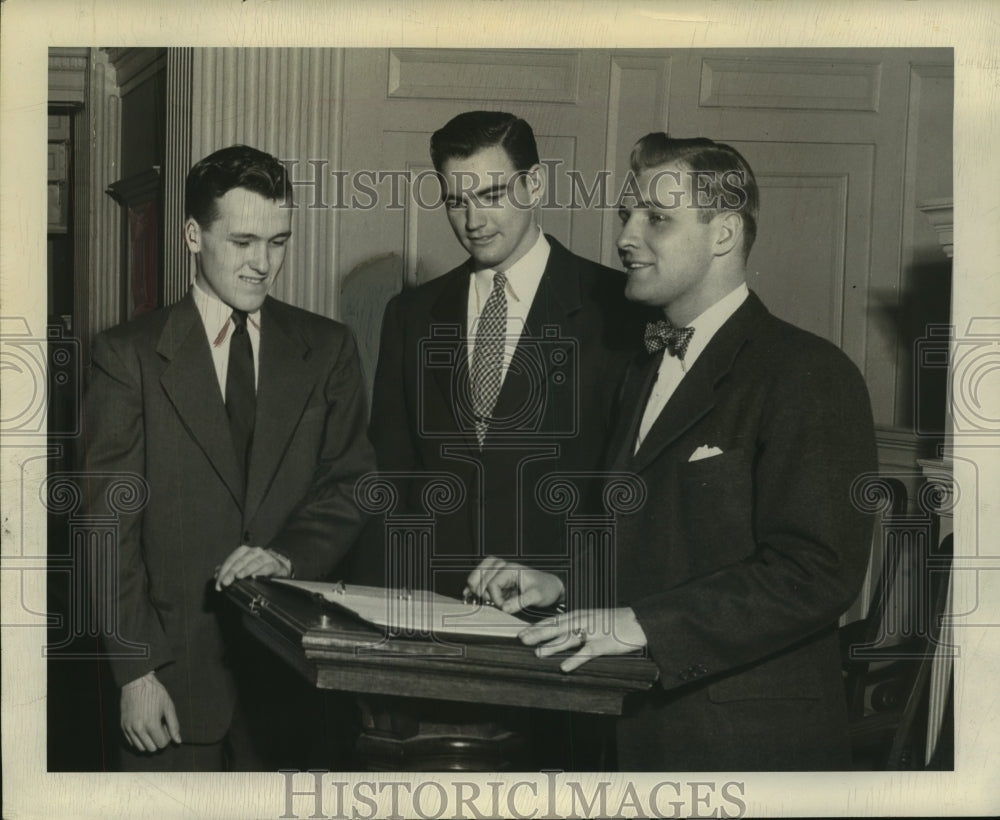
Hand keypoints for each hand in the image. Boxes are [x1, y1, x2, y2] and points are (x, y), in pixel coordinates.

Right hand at [120, 671, 181, 750]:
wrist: (136, 682)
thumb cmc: (155, 693)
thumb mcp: (168, 706)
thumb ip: (174, 725)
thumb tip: (178, 741)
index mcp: (151, 724)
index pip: (162, 744)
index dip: (167, 737)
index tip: (166, 726)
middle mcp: (138, 729)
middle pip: (151, 749)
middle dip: (158, 740)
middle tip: (159, 727)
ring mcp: (129, 728)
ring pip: (141, 748)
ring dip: (148, 741)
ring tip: (151, 727)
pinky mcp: (123, 726)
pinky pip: (131, 742)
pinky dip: (139, 739)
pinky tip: (143, 727)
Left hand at [215, 545, 290, 590]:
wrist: (276, 564)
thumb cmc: (255, 565)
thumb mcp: (241, 565)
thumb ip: (228, 569)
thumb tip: (216, 574)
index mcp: (243, 551)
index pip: (231, 560)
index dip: (223, 572)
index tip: (218, 583)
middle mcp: (254, 551)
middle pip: (240, 561)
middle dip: (231, 572)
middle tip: (225, 582)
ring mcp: (264, 557)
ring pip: (253, 563)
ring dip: (245, 570)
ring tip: (238, 577)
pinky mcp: (273, 564)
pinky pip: (266, 568)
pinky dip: (260, 572)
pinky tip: (254, 577)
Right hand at [463, 557, 563, 613]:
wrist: (551, 586)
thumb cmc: (545, 588)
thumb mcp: (536, 596)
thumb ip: (520, 602)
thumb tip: (504, 608)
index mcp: (511, 569)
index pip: (493, 584)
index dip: (495, 598)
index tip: (502, 607)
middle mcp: (503, 566)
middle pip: (481, 577)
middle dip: (482, 593)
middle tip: (489, 603)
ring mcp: (499, 570)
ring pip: (478, 574)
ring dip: (475, 587)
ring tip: (476, 598)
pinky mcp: (498, 576)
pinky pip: (480, 576)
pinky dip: (474, 585)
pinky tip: (469, 593)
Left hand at [519, 607, 647, 671]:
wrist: (638, 621)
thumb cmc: (615, 622)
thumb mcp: (593, 618)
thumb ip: (577, 624)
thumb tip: (559, 633)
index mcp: (580, 615)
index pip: (555, 620)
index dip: (538, 625)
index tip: (522, 631)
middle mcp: (584, 621)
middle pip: (557, 628)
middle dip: (539, 633)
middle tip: (522, 640)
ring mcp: (594, 632)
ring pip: (569, 639)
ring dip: (552, 646)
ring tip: (538, 653)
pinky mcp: (603, 644)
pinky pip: (586, 653)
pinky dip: (575, 660)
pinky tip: (564, 667)